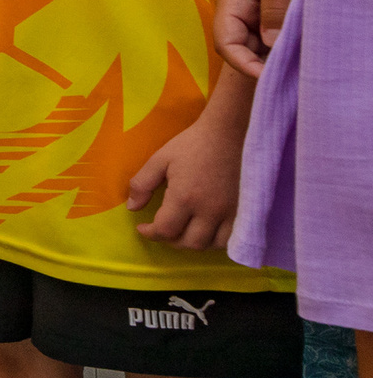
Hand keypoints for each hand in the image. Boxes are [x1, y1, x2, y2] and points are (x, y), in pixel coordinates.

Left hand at [130, 109, 244, 251]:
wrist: (231, 133)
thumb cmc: (193, 144)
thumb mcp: (160, 159)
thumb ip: (142, 184)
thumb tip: (132, 208)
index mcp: (185, 198)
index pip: (165, 230)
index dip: (151, 233)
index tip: (143, 227)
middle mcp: (209, 211)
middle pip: (189, 243)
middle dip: (170, 240)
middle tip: (162, 230)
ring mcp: (231, 213)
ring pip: (212, 244)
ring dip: (195, 242)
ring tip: (184, 231)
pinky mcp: (246, 210)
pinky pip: (233, 238)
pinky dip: (218, 240)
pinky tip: (209, 230)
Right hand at [214, 0, 307, 77]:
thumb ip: (274, 10)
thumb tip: (272, 47)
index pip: (227, 43)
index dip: (244, 64)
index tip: (270, 76)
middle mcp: (243, 7)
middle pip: (244, 47)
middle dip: (263, 63)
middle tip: (292, 76)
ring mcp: (261, 5)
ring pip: (263, 40)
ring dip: (278, 53)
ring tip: (302, 64)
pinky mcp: (279, 2)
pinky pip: (279, 29)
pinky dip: (290, 41)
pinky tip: (308, 45)